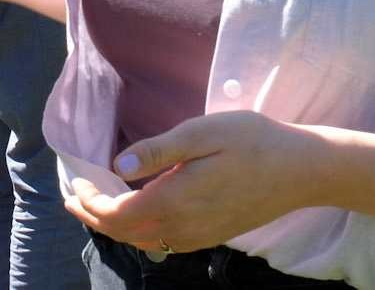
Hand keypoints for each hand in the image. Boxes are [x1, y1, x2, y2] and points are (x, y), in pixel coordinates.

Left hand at [64, 111, 327, 255]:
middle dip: (92, 215)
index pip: (115, 212)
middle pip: (123, 232)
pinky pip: (163, 242)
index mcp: (175, 200)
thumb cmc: (253, 141)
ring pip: (142, 240)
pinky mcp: (210, 236)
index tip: (76, 179)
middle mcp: (182, 226)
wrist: (301, 171)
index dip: (89, 200)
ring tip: (95, 204)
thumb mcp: (202, 132)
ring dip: (114, 225)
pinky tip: (136, 212)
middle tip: (72, 197)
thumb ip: (158, 150)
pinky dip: (139, 230)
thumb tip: (117, 165)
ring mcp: (198, 236)